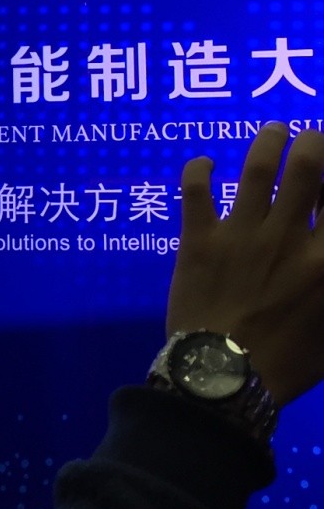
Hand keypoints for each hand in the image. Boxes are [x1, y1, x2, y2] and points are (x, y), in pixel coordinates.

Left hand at [168, 122, 323, 405]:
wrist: (223, 378)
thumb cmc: (288, 363)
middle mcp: (290, 238)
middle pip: (309, 169)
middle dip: (315, 142)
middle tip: (313, 136)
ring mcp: (242, 234)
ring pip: (258, 170)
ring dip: (268, 143)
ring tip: (274, 131)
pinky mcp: (199, 239)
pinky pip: (196, 191)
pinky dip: (199, 169)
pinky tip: (203, 161)